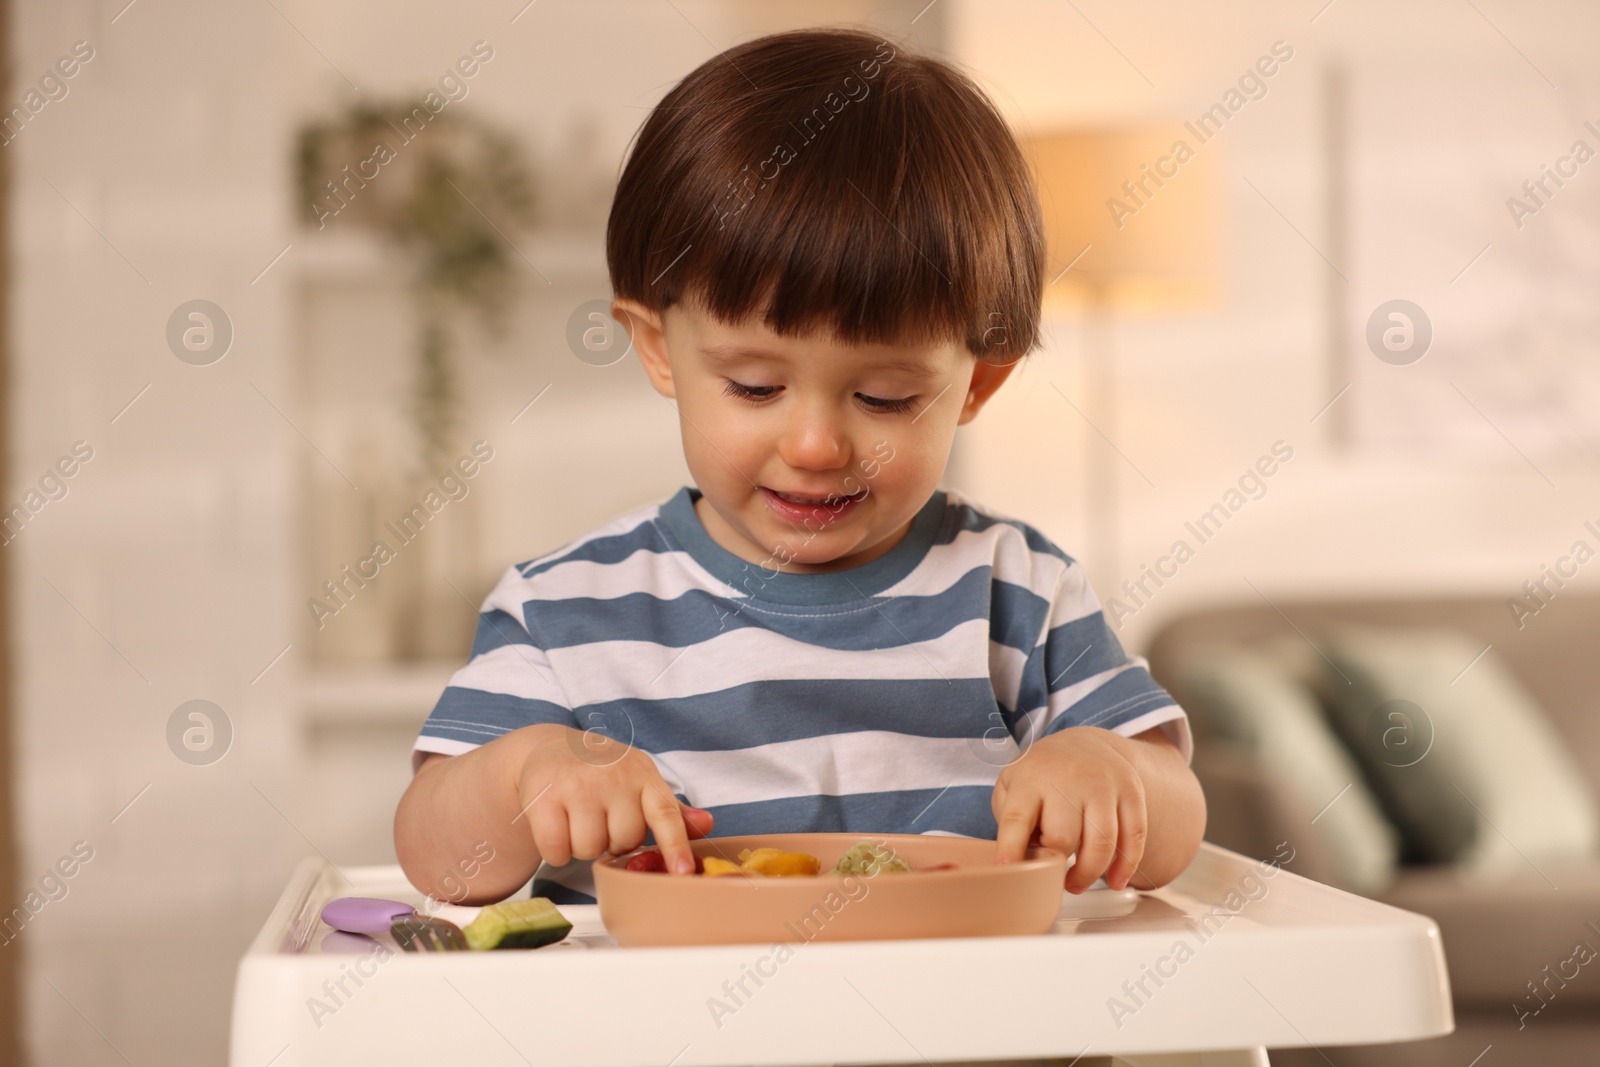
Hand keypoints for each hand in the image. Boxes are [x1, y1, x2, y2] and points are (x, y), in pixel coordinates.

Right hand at [510, 724, 712, 874]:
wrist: (550, 748)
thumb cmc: (601, 772)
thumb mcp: (638, 781)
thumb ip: (670, 809)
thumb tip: (707, 823)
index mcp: (643, 775)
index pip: (665, 813)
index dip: (676, 845)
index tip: (683, 872)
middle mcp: (613, 776)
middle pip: (623, 842)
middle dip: (611, 839)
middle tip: (600, 817)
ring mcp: (578, 785)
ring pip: (590, 849)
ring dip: (582, 844)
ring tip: (577, 818)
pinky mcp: (544, 797)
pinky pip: (557, 850)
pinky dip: (555, 850)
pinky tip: (555, 825)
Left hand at [991, 726, 1147, 892]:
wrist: (1085, 743)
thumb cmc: (1043, 775)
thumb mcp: (1012, 786)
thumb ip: (1009, 821)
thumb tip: (1017, 861)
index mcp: (1031, 779)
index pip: (1017, 818)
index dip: (1011, 847)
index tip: (1006, 869)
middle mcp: (1068, 779)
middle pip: (1063, 837)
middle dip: (1056, 864)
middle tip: (1051, 874)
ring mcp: (1103, 784)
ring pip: (1102, 843)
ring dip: (1089, 873)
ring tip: (1076, 883)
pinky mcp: (1131, 792)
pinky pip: (1134, 837)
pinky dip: (1126, 866)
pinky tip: (1116, 879)